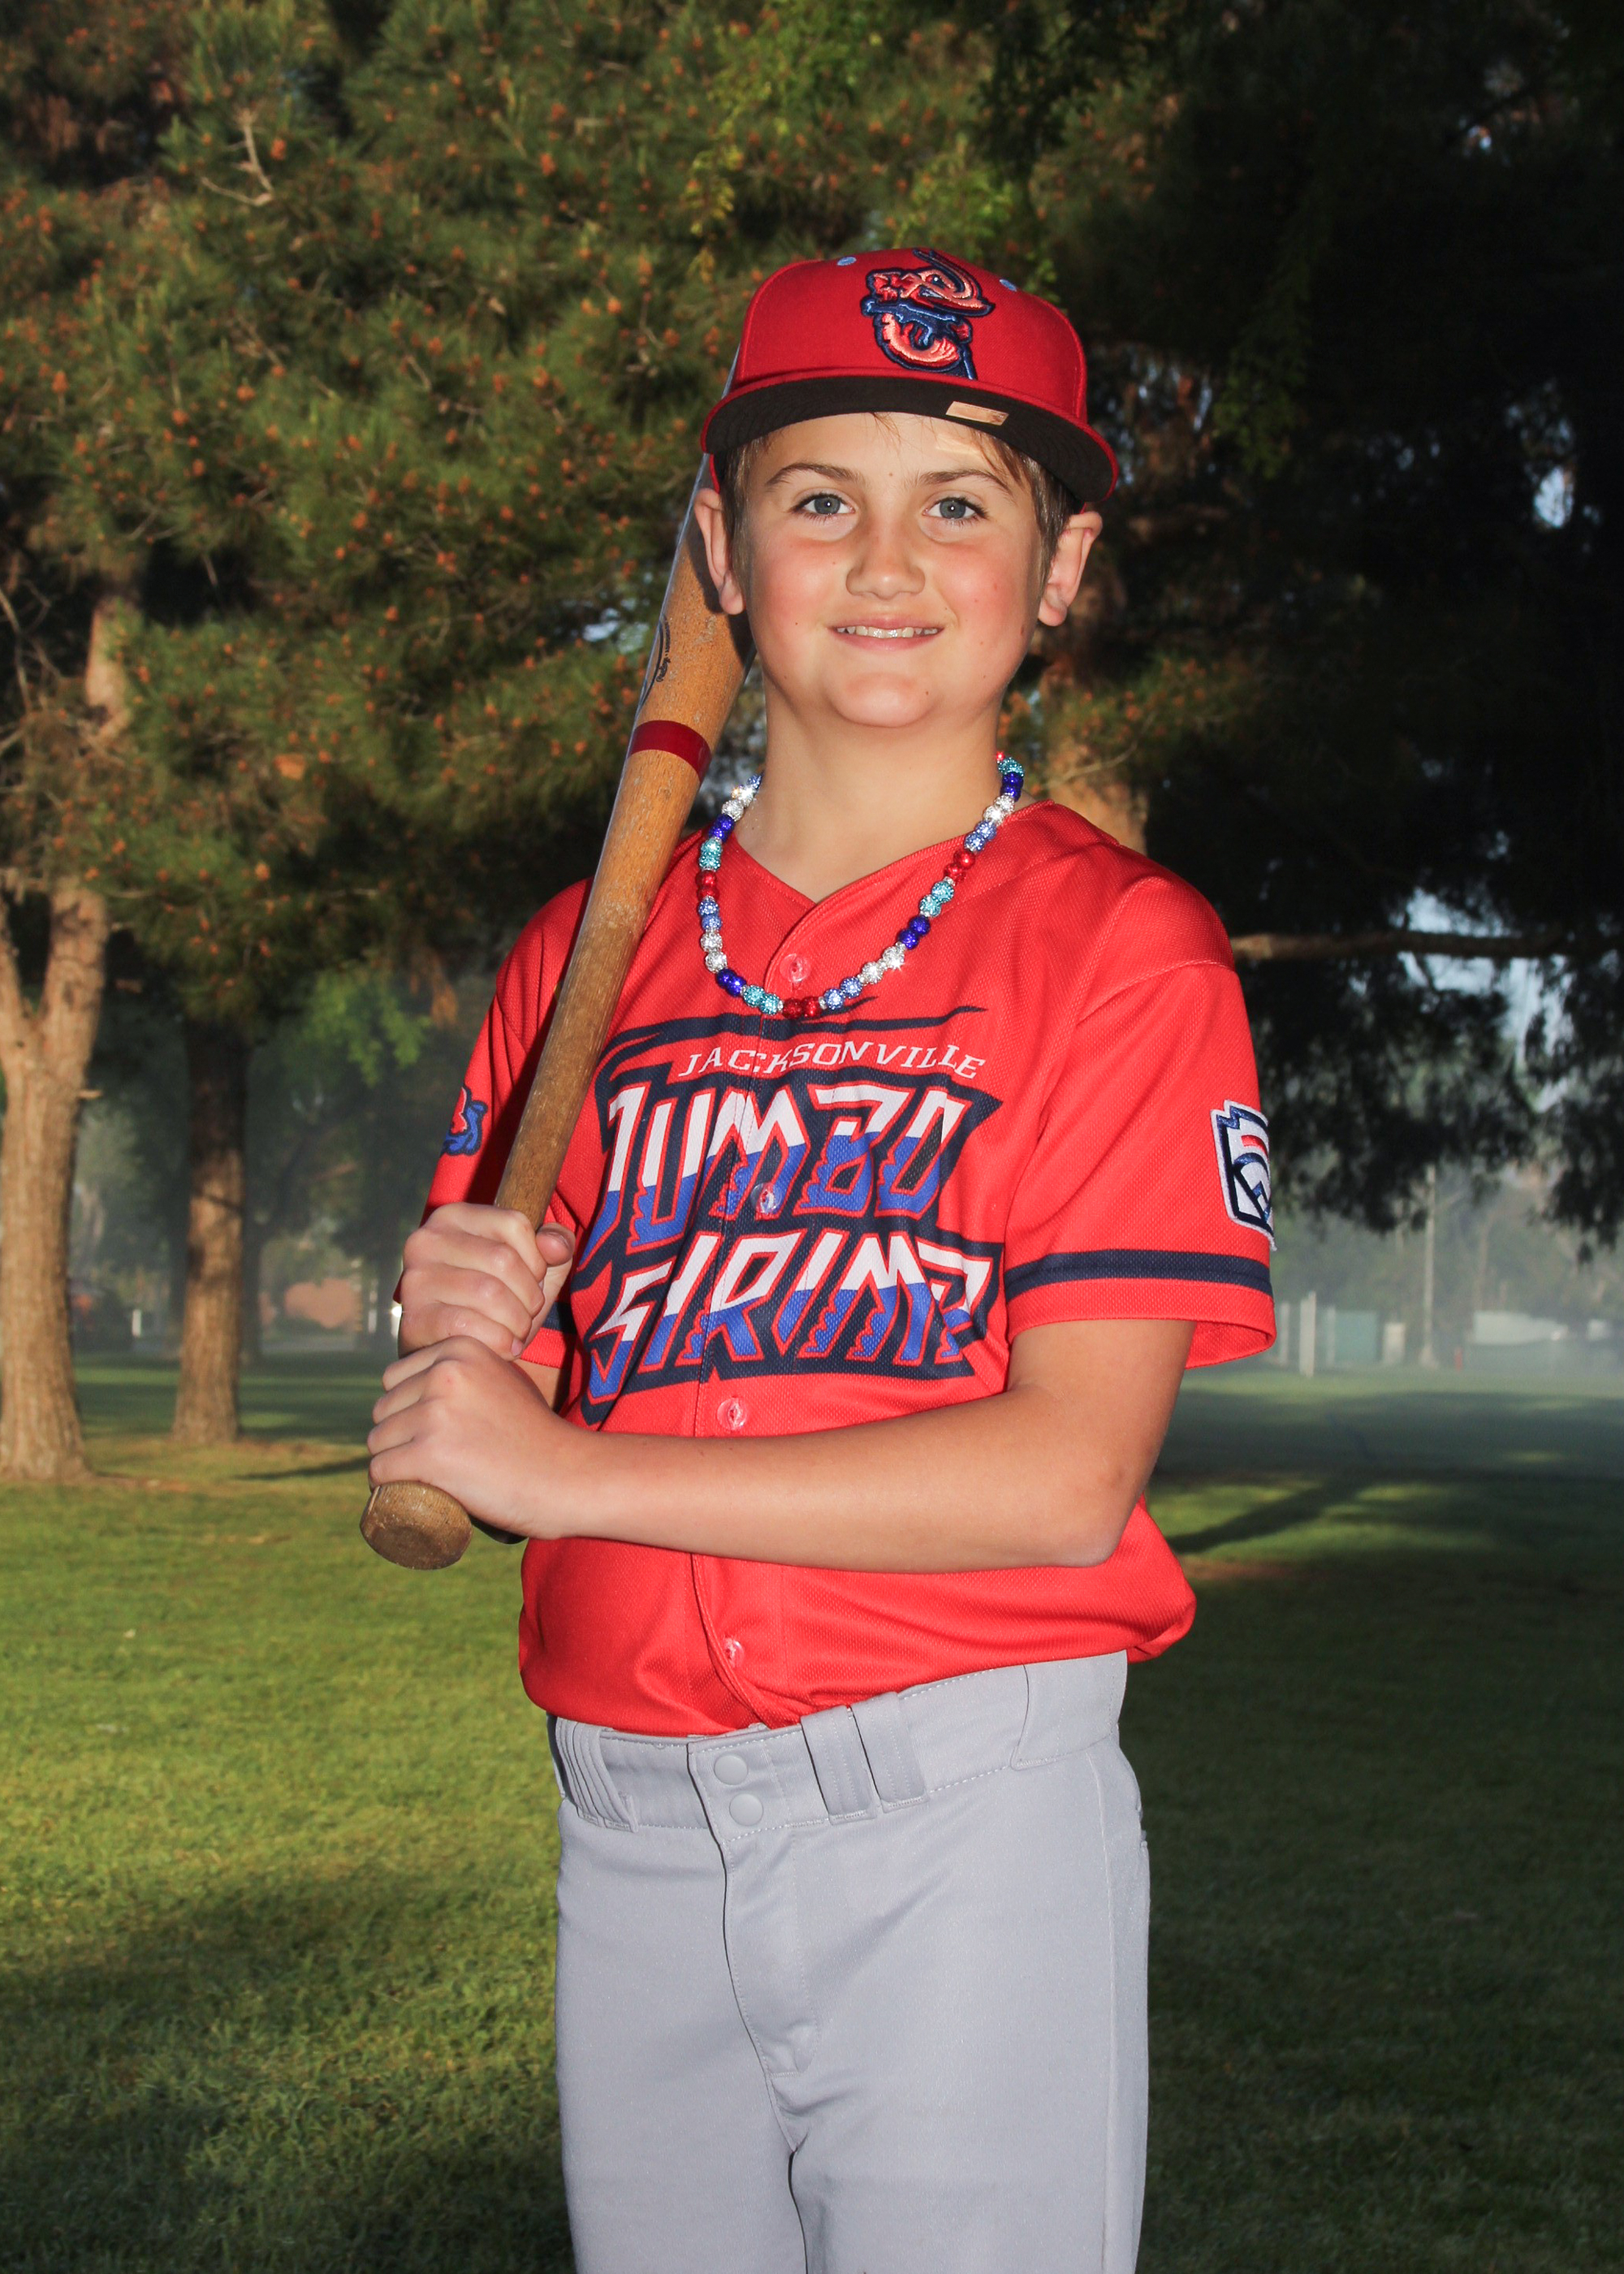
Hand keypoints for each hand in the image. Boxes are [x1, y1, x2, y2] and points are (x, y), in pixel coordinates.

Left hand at [367, 1336, 583, 1534]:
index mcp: (460, 1349)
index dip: (405, 1407)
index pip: (395, 1377)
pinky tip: (402, 1492)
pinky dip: (385, 1486)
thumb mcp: (504, 1379)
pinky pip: (380, 1470)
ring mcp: (436, 1413)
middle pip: (383, 1408)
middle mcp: (445, 1373)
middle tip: (427, 1461)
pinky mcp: (429, 1454)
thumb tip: (425, 1381)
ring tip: (419, 1478)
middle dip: (396, 1435)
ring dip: (391, 1462)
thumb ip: (469, 1371)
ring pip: (378, 1441)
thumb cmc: (537, 1434)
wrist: (566, 1475)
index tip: (427, 1432)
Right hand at [396, 1202, 573, 1358]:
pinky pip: (468, 1325)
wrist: (456, 1350)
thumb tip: (555, 1247)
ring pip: (488, 1292)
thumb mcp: (532, 1268)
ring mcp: (416, 1279)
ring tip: (519, 1331)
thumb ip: (555, 1246)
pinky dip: (499, 1341)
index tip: (534, 1280)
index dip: (537, 1258)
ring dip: (518, 1321)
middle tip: (529, 1313)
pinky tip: (506, 1348)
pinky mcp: (414, 1318)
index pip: (514, 1223)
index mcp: (454, 1217)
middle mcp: (427, 1240)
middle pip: (502, 1259)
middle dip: (529, 1294)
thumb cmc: (498, 1302)